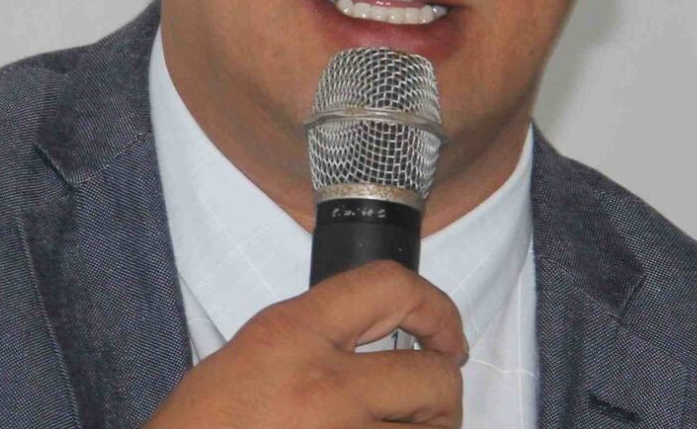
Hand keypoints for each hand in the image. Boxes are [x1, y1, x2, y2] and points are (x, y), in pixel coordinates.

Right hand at [148, 261, 468, 427]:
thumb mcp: (250, 356)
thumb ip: (313, 339)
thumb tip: (380, 344)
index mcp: (290, 334)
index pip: (390, 287)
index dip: (436, 309)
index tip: (447, 337)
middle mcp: (324, 386)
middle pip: (434, 379)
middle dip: (441, 397)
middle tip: (426, 410)